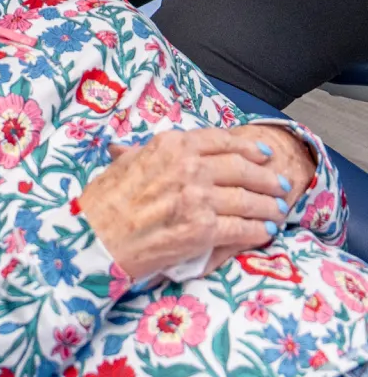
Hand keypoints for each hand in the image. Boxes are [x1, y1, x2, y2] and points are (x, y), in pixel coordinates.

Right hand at [77, 128, 297, 280]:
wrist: (96, 235)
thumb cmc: (105, 200)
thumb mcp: (126, 162)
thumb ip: (143, 152)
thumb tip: (137, 147)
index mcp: (170, 145)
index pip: (220, 140)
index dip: (248, 147)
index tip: (263, 153)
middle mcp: (188, 166)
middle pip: (242, 169)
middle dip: (266, 178)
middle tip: (280, 185)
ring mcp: (197, 197)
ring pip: (247, 199)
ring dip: (268, 206)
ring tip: (278, 210)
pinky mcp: (203, 229)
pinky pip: (241, 228)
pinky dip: (257, 231)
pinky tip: (265, 232)